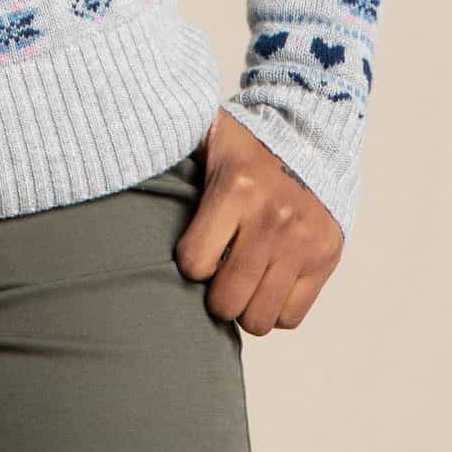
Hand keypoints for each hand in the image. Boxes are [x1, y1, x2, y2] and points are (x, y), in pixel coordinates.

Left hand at [174, 107, 343, 335]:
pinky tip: (266, 283)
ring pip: (259, 318)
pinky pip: (292, 317)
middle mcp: (273, 219)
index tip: (192, 251)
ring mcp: (303, 243)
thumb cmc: (244, 145)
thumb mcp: (205, 133)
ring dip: (244, 308)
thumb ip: (169, 145)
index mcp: (236, 188)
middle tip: (215, 276)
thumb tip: (125, 155)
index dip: (188, 263)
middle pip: (226, 301)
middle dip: (214, 296)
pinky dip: (275, 309)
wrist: (312, 137)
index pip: (194, 263)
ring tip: (240, 283)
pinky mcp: (326, 259)